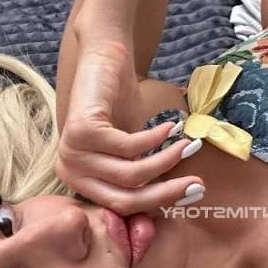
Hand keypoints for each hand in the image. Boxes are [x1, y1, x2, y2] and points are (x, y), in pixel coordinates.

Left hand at [56, 39, 204, 216]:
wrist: (104, 60)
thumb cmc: (120, 107)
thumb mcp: (133, 152)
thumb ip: (145, 179)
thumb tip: (180, 201)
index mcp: (80, 182)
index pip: (123, 207)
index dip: (160, 204)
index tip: (193, 194)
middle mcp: (69, 171)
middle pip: (125, 199)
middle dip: (167, 193)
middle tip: (198, 184)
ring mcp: (72, 152)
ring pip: (131, 176)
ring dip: (166, 161)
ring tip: (188, 146)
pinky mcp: (81, 131)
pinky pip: (129, 148)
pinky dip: (156, 139)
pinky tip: (171, 127)